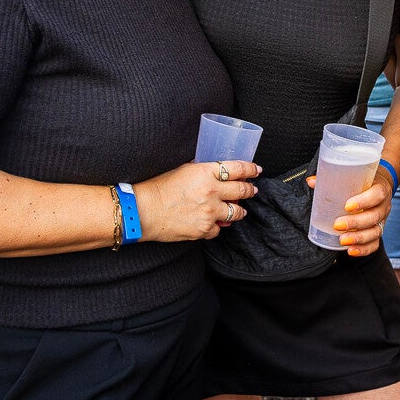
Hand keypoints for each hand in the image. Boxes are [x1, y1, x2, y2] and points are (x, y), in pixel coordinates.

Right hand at [137, 160, 259, 241]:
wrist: (143, 211)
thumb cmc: (158, 188)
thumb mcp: (183, 170)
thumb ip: (202, 170)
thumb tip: (215, 170)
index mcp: (206, 173)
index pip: (238, 169)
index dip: (251, 169)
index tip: (256, 170)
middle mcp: (212, 192)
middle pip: (242, 191)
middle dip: (250, 190)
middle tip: (252, 190)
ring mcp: (210, 213)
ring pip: (236, 213)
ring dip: (239, 211)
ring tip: (239, 209)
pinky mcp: (205, 230)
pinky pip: (219, 229)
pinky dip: (217, 226)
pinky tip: (213, 222)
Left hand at [330, 166, 393, 257]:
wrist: (379, 186)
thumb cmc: (363, 182)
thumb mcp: (353, 177)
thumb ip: (332, 179)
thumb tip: (310, 181)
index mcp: (380, 188)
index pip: (377, 194)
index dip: (364, 201)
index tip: (346, 206)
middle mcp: (383, 205)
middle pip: (374, 216)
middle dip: (356, 223)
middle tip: (338, 225)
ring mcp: (382, 220)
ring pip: (375, 232)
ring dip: (359, 238)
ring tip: (342, 240)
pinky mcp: (378, 231)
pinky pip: (375, 243)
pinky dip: (364, 249)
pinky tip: (351, 251)